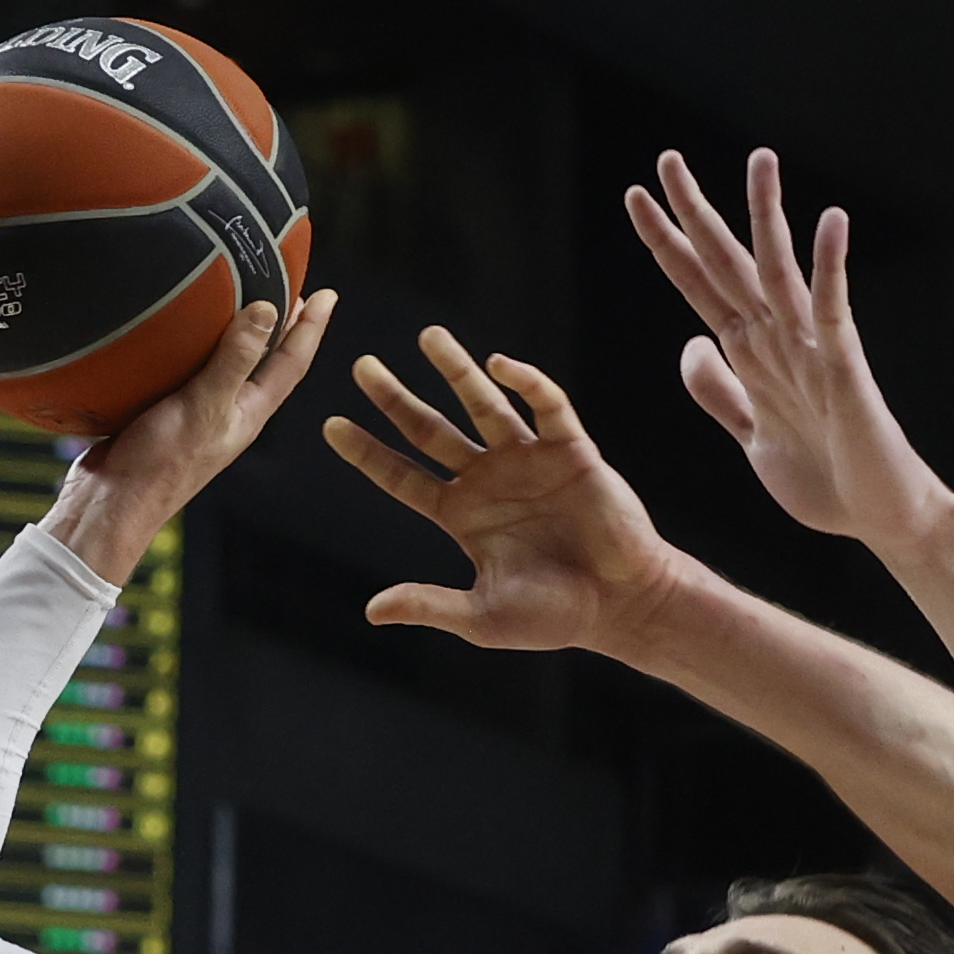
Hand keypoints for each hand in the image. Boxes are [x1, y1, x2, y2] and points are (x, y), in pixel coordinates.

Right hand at [47, 290, 342, 582]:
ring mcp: (198, 413)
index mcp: (248, 413)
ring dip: (239, 332)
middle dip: (282, 326)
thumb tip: (268, 311)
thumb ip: (235, 359)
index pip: (292, 363)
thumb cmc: (160, 465)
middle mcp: (229, 411)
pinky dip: (196, 344)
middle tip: (292, 288)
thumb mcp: (204, 405)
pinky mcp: (165, 410)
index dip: (311, 327)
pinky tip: (182, 328)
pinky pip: (191, 368)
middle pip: (266, 362)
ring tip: (244, 298)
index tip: (329, 294)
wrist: (111, 503)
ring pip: (228, 363)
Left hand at [318, 329, 691, 659]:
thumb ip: (429, 605)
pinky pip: (546, 406)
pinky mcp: (572, 450)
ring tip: (428, 337)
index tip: (332, 425)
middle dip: (397, 399)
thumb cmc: (554, 617)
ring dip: (457, 370)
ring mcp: (528, 461)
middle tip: (362, 365)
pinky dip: (525, 382)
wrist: (621, 604)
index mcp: (462, 516)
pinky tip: (498, 364)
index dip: (368, 453)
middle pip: (430, 430)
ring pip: (483, 406)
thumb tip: (372, 611)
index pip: (403, 477)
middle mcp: (488, 480)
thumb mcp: (482, 617)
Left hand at [625, 147, 951, 548]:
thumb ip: (719, 392)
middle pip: (728, 264)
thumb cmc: (825, 478)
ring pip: (780, 272)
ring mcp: (812, 351)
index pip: (698, 286)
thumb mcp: (751, 436)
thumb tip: (690, 344)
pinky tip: (831, 222)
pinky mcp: (845, 371)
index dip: (667, 244)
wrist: (880, 518)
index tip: (637, 198)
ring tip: (758, 159)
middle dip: (696, 214)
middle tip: (666, 159)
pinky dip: (831, 268)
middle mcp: (778, 341)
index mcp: (750, 355)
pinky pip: (834, 312)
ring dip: (767, 216)